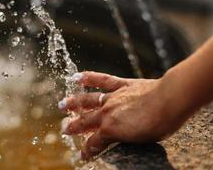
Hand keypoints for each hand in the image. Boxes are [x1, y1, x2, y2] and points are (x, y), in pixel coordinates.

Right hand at [58, 71, 186, 159]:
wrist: (169, 101)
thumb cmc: (159, 124)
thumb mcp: (138, 139)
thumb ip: (121, 138)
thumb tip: (112, 139)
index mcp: (111, 130)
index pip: (93, 143)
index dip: (87, 150)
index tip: (83, 154)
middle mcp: (107, 113)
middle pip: (84, 121)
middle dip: (73, 127)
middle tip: (64, 129)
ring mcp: (113, 98)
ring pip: (87, 101)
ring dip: (73, 103)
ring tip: (62, 104)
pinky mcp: (122, 86)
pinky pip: (103, 80)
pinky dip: (90, 78)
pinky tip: (78, 77)